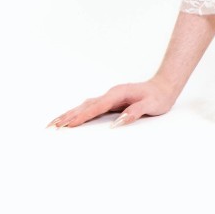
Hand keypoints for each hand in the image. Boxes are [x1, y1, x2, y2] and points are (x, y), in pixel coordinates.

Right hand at [49, 77, 179, 128]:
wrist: (163, 87)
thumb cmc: (158, 97)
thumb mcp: (151, 105)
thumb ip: (135, 112)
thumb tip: (117, 123)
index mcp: (117, 94)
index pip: (95, 107)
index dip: (81, 117)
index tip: (67, 125)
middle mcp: (110, 95)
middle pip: (84, 106)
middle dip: (67, 116)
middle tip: (51, 127)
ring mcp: (108, 98)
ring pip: (84, 106)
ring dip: (68, 115)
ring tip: (53, 124)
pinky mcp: (109, 102)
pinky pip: (89, 108)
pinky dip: (77, 114)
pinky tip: (69, 120)